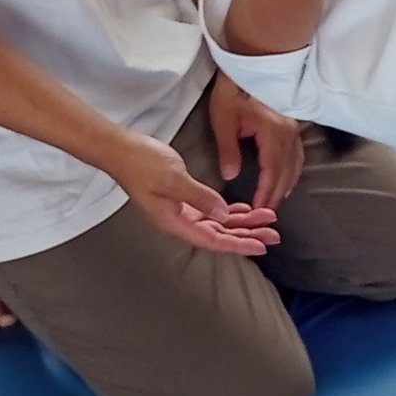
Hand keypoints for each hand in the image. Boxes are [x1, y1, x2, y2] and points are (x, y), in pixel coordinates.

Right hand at [102, 128, 280, 256]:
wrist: (120, 149)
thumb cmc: (143, 163)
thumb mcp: (173, 178)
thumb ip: (199, 197)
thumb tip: (223, 213)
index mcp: (175, 222)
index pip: (214, 239)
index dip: (239, 244)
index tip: (262, 246)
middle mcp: (179, 221)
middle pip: (219, 234)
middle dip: (247, 234)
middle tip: (275, 234)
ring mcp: (179, 211)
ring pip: (217, 222)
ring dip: (242, 222)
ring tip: (266, 220)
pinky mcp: (181, 198)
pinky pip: (210, 210)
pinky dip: (228, 210)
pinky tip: (244, 210)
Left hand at [208, 74, 305, 211]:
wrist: (249, 63)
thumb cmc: (234, 90)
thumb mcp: (224, 120)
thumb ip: (229, 150)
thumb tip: (230, 175)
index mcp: (272, 132)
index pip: (272, 170)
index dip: (266, 192)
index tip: (258, 208)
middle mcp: (288, 132)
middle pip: (286, 170)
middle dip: (277, 193)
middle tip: (266, 212)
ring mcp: (293, 127)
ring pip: (295, 163)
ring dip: (287, 183)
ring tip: (277, 200)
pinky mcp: (291, 124)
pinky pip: (297, 153)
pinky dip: (293, 169)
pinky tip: (287, 176)